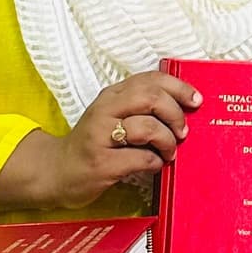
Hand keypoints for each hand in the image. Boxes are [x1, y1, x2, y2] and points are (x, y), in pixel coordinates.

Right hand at [0, 72, 200, 211]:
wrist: (56, 172)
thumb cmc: (92, 145)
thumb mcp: (112, 116)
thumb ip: (139, 107)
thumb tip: (183, 106)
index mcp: (111, 96)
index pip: (151, 79)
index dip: (179, 87)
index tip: (195, 100)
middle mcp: (104, 111)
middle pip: (151, 97)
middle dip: (176, 114)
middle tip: (182, 131)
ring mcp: (101, 138)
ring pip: (148, 127)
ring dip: (168, 141)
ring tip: (168, 152)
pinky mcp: (102, 163)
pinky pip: (142, 158)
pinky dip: (155, 162)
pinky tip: (153, 164)